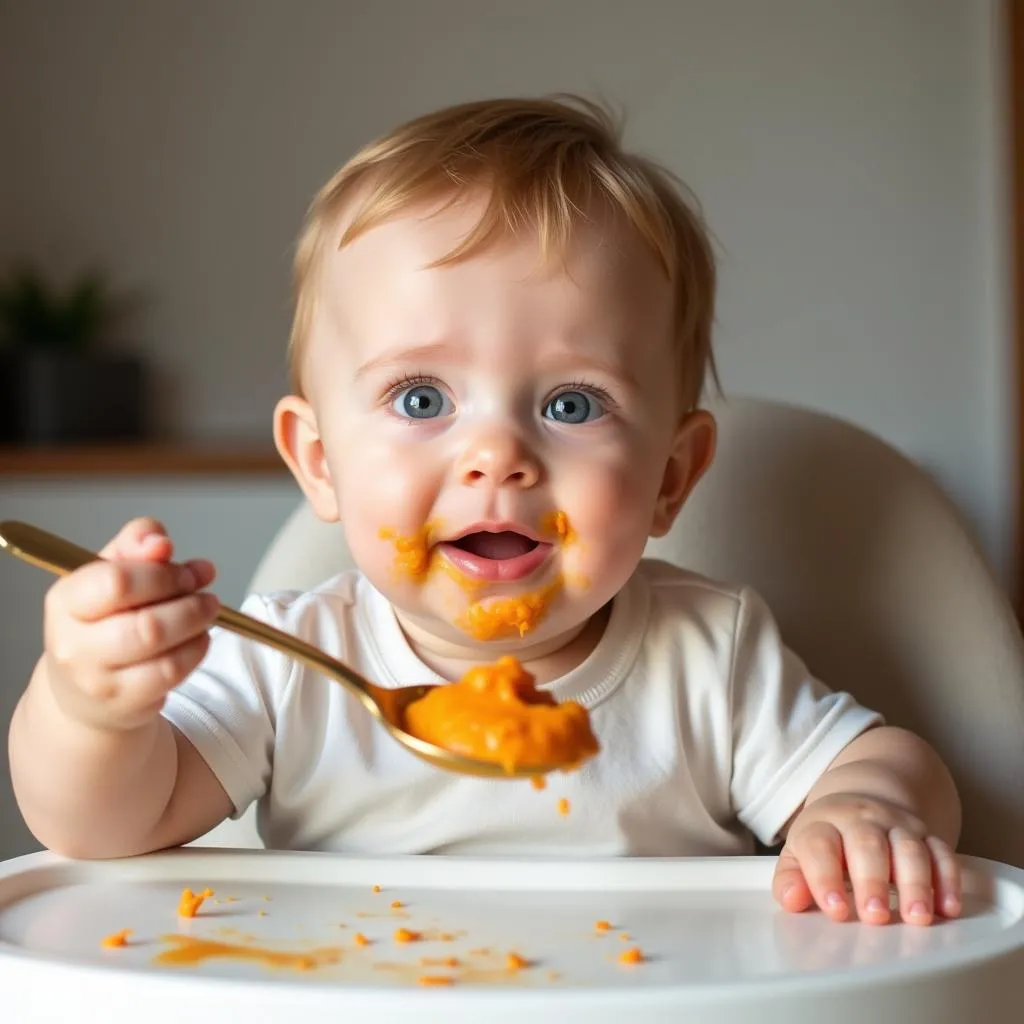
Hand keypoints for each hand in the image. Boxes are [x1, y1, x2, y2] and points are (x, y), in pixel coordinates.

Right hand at [41, 517, 218, 731]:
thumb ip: (134, 545)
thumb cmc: (101, 621)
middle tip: (205, 591)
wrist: (83, 692)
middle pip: (146, 621)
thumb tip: (159, 541)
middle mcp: (73, 643)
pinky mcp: (124, 702)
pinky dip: (196, 649)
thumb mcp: (109, 572)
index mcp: (65, 601)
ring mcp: (97, 678)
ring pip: (162, 647)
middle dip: (187, 601)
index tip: (187, 571)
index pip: (116, 581)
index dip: (162, 573)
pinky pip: (172, 671)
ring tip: (208, 610)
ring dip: (196, 623)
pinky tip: (199, 638)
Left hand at [772, 793, 960, 925]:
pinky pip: (942, 852)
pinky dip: (948, 880)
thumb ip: (790, 879)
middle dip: (872, 881)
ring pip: (909, 848)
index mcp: (823, 824)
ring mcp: (896, 825)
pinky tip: (948, 908)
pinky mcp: (927, 834)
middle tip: (875, 916)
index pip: (820, 846)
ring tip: (916, 917)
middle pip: (867, 844)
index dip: (824, 877)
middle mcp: (861, 820)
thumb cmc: (827, 840)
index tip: (835, 910)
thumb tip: (791, 900)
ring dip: (916, 884)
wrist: (860, 799)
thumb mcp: (799, 853)